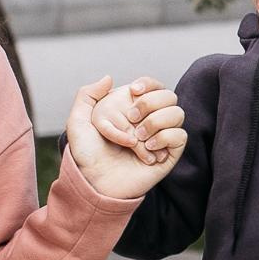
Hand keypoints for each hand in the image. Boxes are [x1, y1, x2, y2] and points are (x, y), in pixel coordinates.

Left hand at [64, 74, 188, 200]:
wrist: (96, 181)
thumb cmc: (87, 154)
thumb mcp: (78, 122)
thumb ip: (87, 95)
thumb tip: (110, 77)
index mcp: (133, 108)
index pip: (153, 85)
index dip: (148, 84)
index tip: (133, 91)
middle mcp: (150, 119)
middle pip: (169, 95)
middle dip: (150, 103)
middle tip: (132, 119)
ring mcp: (162, 136)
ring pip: (178, 113)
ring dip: (157, 121)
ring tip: (139, 137)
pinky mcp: (170, 153)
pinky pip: (180, 135)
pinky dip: (164, 138)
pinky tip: (148, 149)